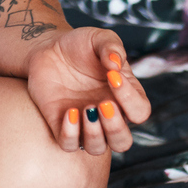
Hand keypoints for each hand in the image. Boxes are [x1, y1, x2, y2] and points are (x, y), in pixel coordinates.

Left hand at [24, 27, 151, 154]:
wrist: (47, 49)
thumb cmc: (80, 45)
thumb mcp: (98, 39)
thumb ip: (112, 47)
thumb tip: (115, 65)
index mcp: (125, 96)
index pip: (140, 111)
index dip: (130, 99)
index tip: (112, 76)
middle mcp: (108, 115)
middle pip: (122, 141)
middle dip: (115, 128)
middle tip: (102, 104)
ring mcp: (84, 123)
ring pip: (97, 148)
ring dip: (94, 134)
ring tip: (85, 109)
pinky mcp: (61, 126)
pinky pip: (69, 145)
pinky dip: (70, 134)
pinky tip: (69, 112)